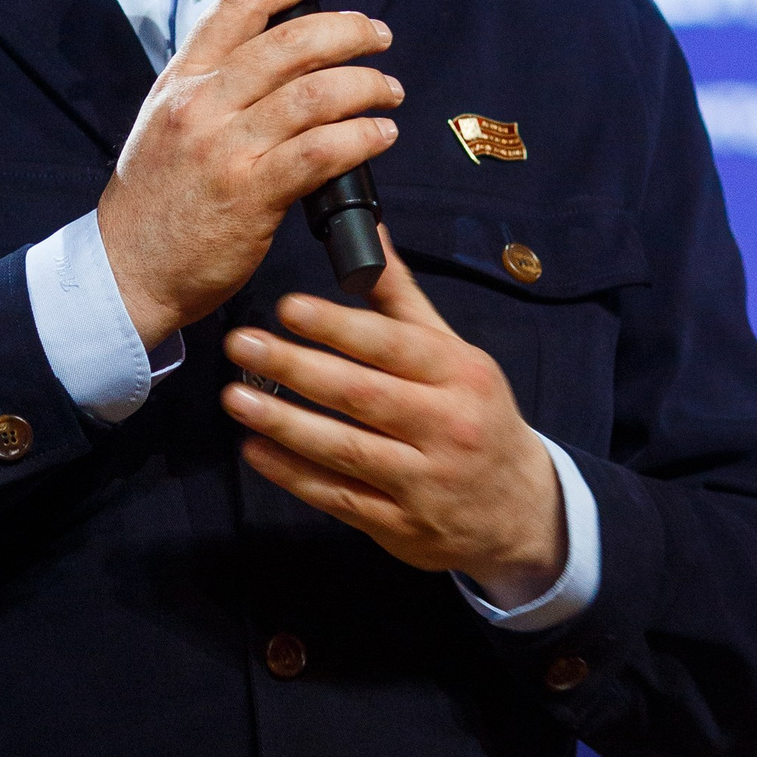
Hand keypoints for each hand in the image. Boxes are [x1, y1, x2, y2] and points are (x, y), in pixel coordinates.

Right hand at [97, 0, 400, 346]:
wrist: (126, 270)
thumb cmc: (153, 203)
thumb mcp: (164, 123)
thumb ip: (212, 87)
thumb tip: (277, 56)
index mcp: (182, 80)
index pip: (240, 2)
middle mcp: (202, 105)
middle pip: (291, 42)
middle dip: (349, 30)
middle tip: (378, 36)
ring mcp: (226, 150)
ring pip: (314, 93)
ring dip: (366, 84)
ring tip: (389, 90)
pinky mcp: (252, 195)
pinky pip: (321, 152)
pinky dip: (361, 137)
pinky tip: (379, 134)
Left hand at [220, 239, 568, 589]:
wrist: (521, 512)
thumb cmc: (476, 417)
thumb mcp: (456, 356)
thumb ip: (403, 300)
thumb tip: (372, 232)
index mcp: (461, 375)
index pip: (392, 345)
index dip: (337, 326)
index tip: (286, 308)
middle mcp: (446, 426)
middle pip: (362, 394)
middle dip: (296, 368)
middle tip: (242, 345)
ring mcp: (423, 481)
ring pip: (345, 449)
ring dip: (285, 423)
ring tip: (235, 398)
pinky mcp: (401, 525)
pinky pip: (339, 497)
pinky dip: (294, 476)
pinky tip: (256, 450)